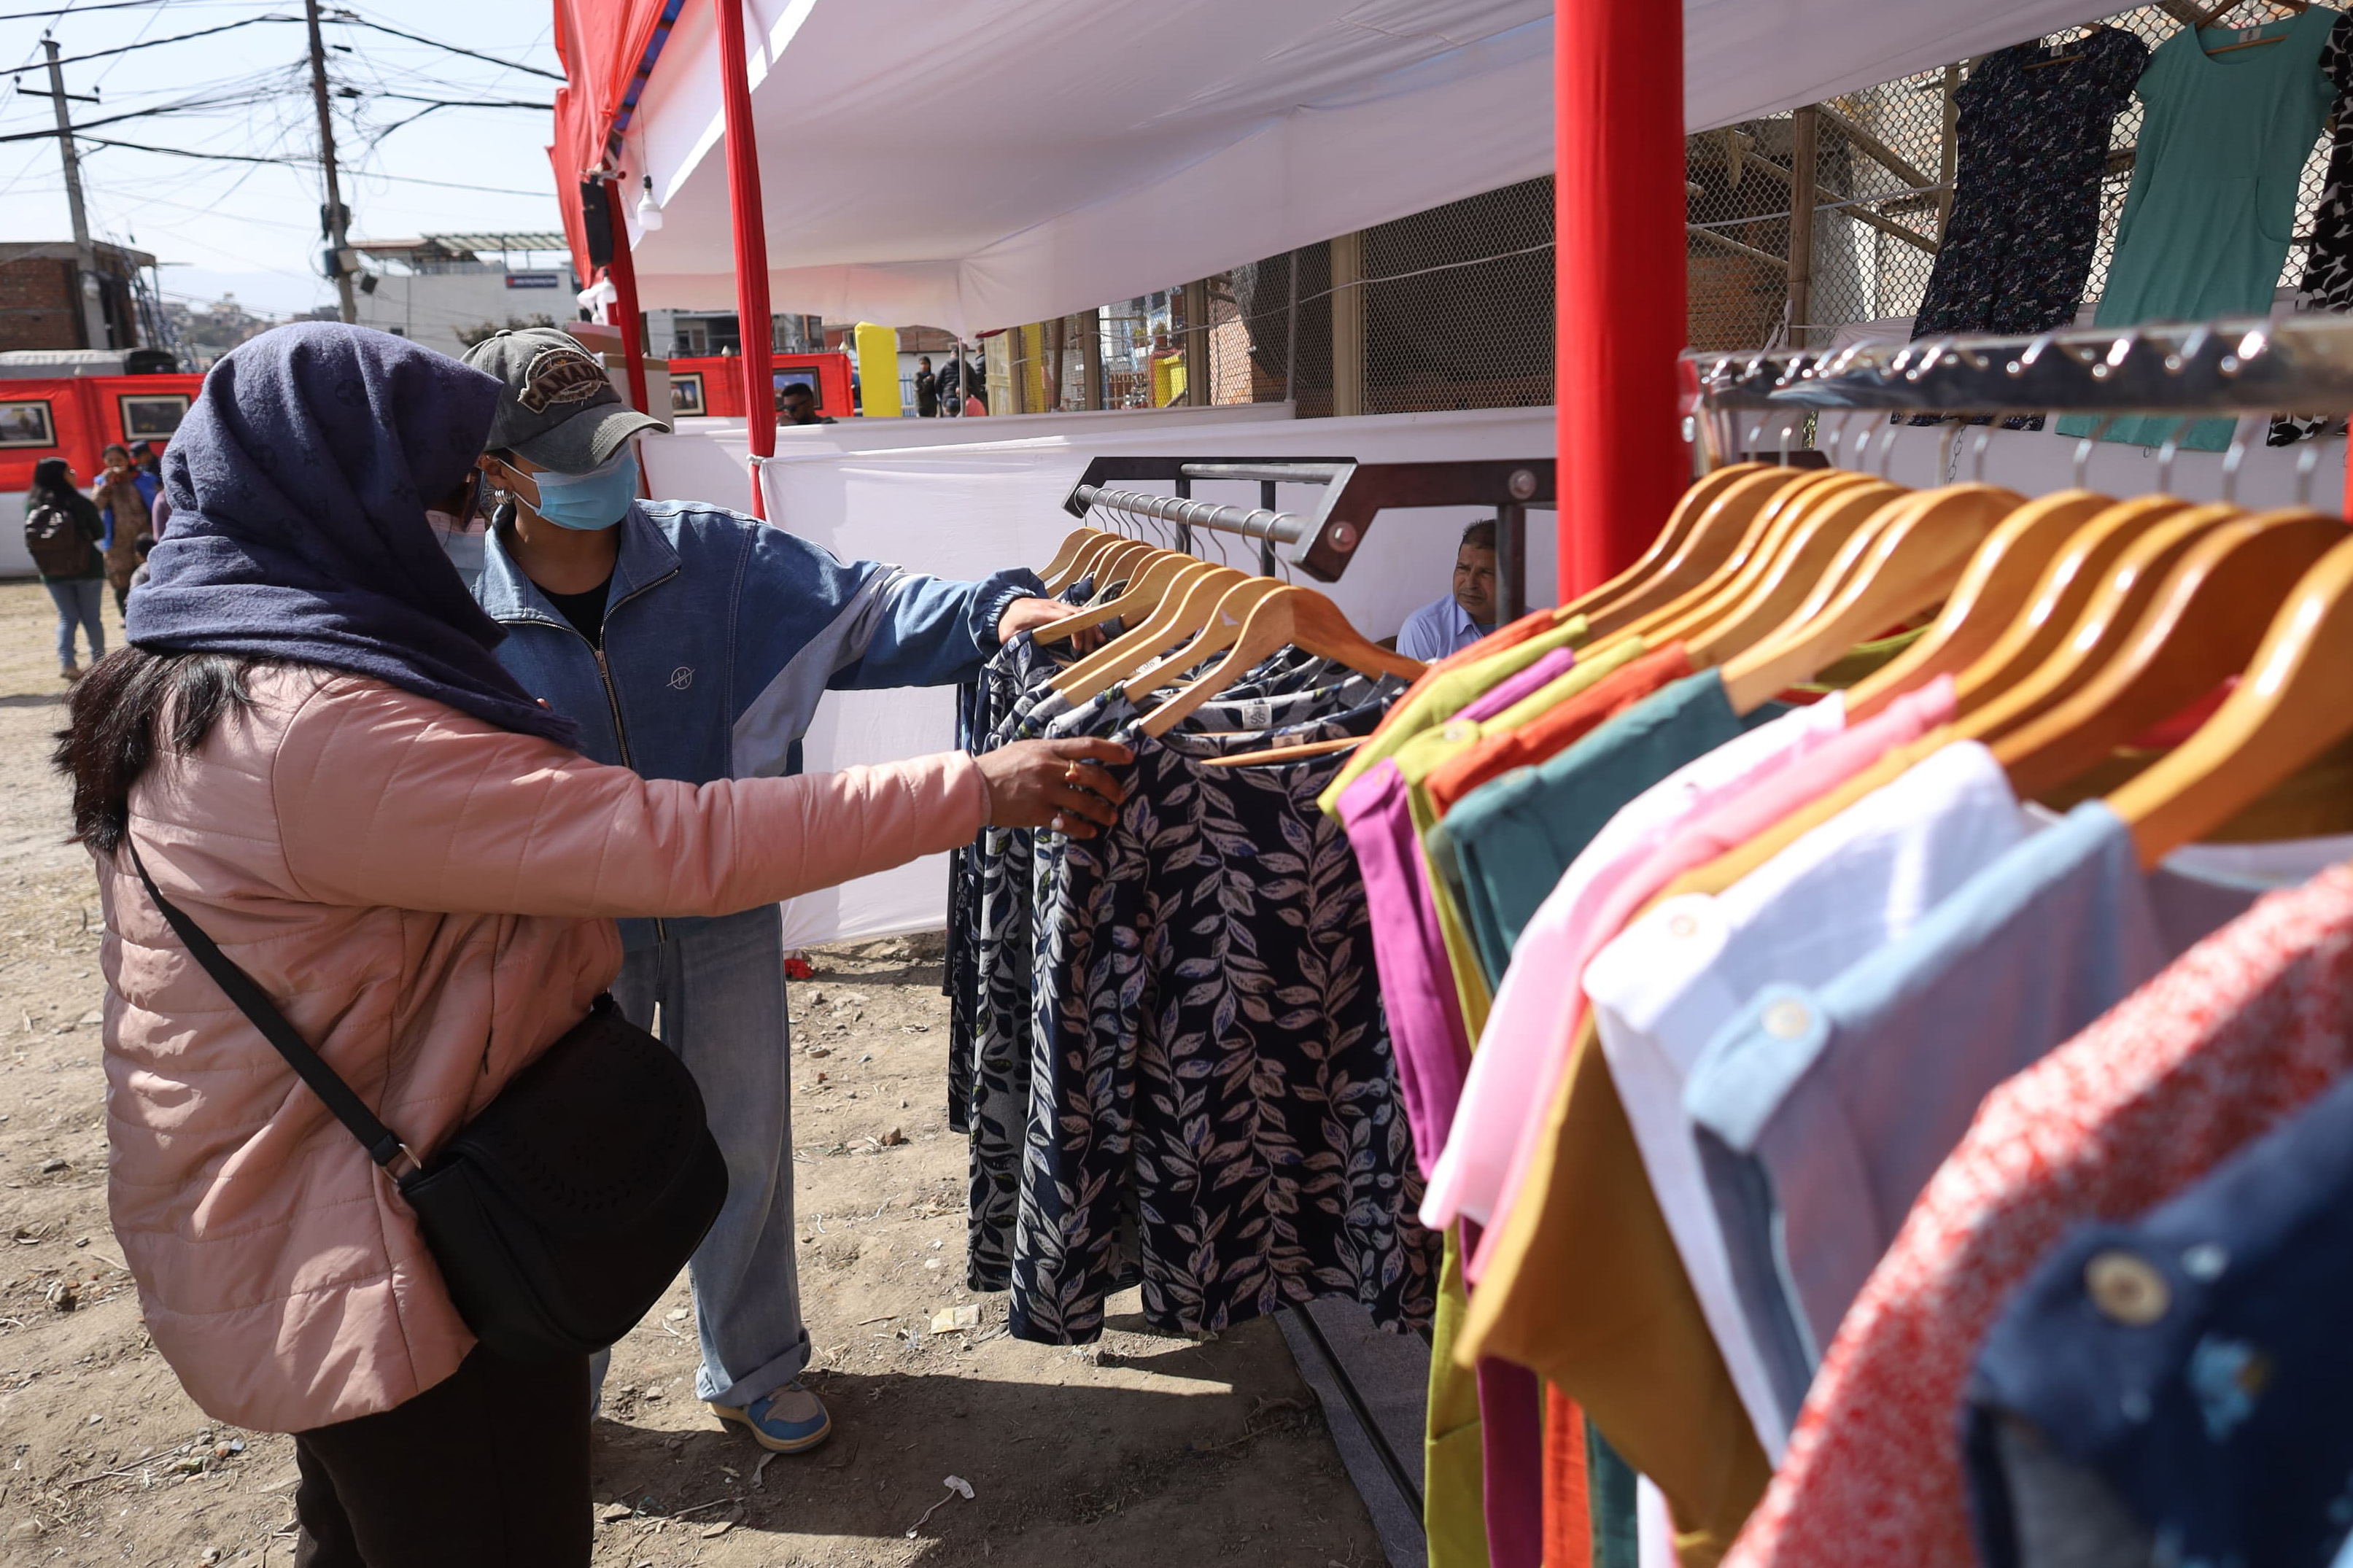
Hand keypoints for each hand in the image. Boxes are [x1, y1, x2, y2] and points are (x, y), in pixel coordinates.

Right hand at [974, 737, 1132, 837]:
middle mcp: (1050, 768)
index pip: (1088, 746)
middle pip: (1093, 776)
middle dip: (1112, 788)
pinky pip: (1068, 823)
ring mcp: (1045, 792)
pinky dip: (1082, 829)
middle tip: (1120, 797)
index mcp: (1048, 748)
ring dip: (1102, 812)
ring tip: (1111, 819)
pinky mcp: (1038, 813)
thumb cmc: (999, 766)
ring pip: (1085, 803)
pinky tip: (1090, 832)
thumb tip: (1076, 756)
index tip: (1130, 756)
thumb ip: (1052, 752)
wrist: (974, 786)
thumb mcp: (1026, 749)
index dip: (1113, 751)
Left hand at [997, 595, 1105, 652]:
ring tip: (1098, 642)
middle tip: (1089, 649)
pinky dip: (1088, 621)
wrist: (1005, 604)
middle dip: (1087, 630)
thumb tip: (1031, 654)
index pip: (1064, 616)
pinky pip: (1079, 611)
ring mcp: (1057, 605)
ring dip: (1091, 626)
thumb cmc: (1008, 622)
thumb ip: (1018, 642)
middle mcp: (1051, 606)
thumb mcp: (1007, 635)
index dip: (1075, 630)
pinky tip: (1095, 632)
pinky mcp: (1061, 607)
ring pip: (1080, 611)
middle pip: (1077, 613)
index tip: (1078, 647)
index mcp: (1039, 613)